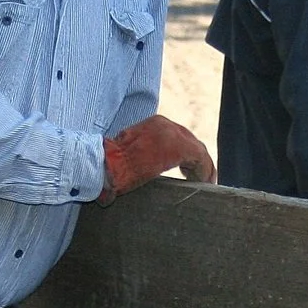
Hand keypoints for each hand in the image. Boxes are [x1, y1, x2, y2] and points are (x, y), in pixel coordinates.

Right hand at [98, 114, 215, 201]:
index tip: (187, 171)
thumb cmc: (111, 167)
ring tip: (203, 183)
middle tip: (200, 178)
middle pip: (191, 141)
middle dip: (197, 161)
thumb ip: (146, 158)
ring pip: (198, 150)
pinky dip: (203, 172)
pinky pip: (200, 159)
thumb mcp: (131, 156)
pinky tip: (201, 183)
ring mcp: (173, 133)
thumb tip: (150, 170)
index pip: (178, 137)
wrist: (104, 165)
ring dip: (202, 168)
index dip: (186, 155)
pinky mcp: (179, 147)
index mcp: (153, 124)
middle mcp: (165, 124)